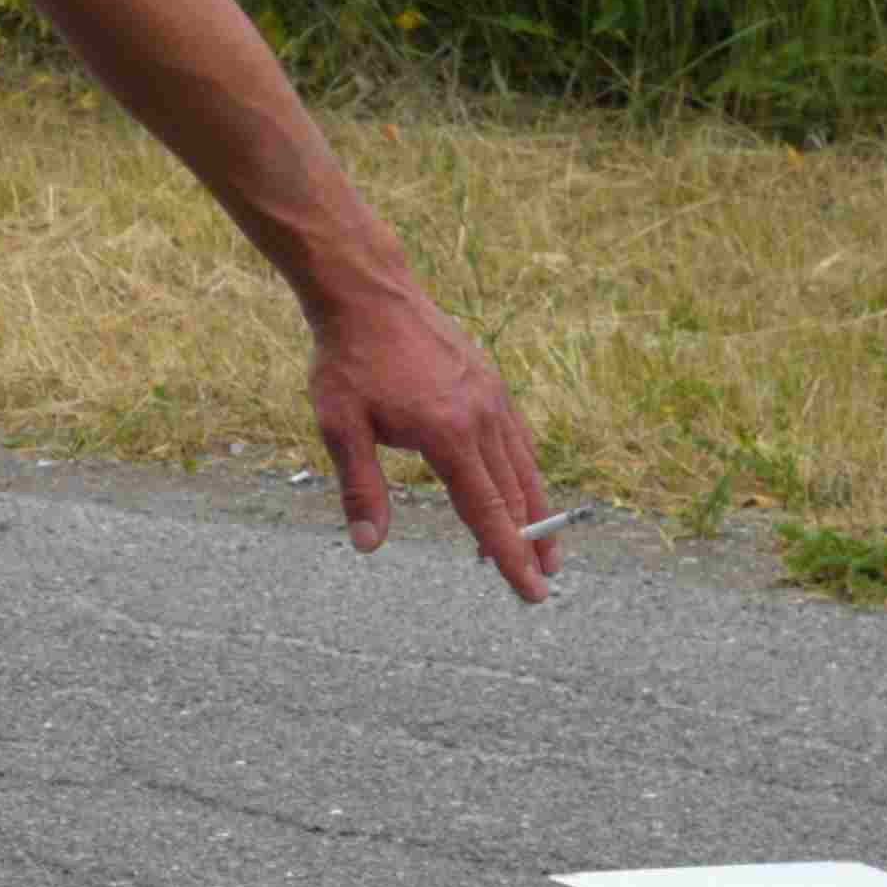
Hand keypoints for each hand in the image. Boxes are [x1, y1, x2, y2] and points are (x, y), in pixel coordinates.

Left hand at [306, 280, 558, 603]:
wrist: (369, 295)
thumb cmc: (348, 361)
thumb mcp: (341, 427)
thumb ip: (361, 489)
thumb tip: (369, 545)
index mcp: (448, 435)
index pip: (487, 512)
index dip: (510, 556)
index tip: (531, 591)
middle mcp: (481, 417)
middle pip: (515, 495)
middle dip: (531, 542)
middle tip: (542, 581)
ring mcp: (491, 397)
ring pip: (523, 467)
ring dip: (535, 510)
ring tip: (545, 546)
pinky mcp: (490, 382)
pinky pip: (517, 437)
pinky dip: (524, 470)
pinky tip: (522, 487)